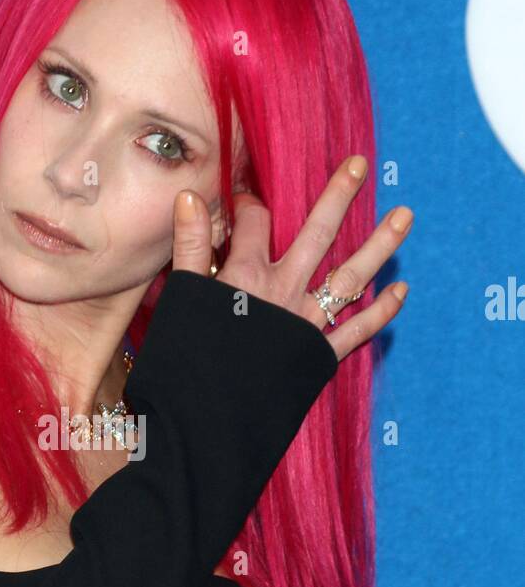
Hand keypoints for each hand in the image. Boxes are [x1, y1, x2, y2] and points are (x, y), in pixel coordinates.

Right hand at [170, 155, 410, 361]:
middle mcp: (282, 291)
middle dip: (338, 196)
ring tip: (406, 216)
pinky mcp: (316, 357)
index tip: (246, 198)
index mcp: (245, 276)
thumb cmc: (181, 365)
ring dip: (379, 246)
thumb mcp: (180, 300)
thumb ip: (190, 247)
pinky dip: (380, 312)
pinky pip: (356, 330)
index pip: (254, 222)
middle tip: (360, 164)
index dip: (249, 203)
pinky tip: (400, 290)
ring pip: (349, 277)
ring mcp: (304, 323)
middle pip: (316, 233)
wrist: (203, 422)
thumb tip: (189, 196)